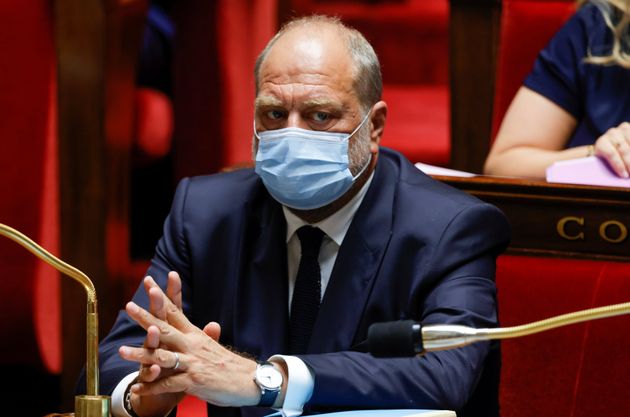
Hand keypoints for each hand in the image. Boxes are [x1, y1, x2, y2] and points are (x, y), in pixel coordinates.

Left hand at [119, 276, 259, 407]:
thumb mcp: (216, 347)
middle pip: (165, 328)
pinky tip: (138, 389)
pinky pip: (167, 384)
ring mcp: (192, 363)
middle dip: (145, 317)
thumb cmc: (231, 365)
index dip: (161, 297)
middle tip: (129, 306)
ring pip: (161, 356)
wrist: (249, 381)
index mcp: (195, 335)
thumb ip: (208, 336)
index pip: (176, 312)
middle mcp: (192, 345)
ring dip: (140, 354)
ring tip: (121, 351)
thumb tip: (212, 325)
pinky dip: (151, 387)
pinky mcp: (193, 381)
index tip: (149, 282)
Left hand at [594, 122, 629, 177]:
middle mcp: (612, 134)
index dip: (618, 165)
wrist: (611, 144)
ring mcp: (624, 129)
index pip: (611, 154)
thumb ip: (606, 167)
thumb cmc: (608, 158)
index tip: (624, 175)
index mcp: (602, 143)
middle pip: (624, 150)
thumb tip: (618, 178)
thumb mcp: (604, 162)